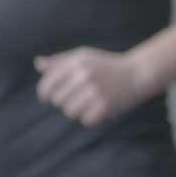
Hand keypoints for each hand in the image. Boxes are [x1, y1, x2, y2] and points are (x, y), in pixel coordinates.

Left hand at [35, 48, 153, 125]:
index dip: (44, 93)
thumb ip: (59, 61)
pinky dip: (88, 118)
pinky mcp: (106, 105)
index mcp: (76, 63)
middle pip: (57, 100)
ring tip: (84, 104)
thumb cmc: (106, 65)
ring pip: (69, 111)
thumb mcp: (83, 56)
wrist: (138, 74)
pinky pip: (85, 120)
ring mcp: (96, 91)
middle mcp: (84, 76)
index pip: (48, 83)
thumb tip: (37, 64)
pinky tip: (95, 110)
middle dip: (62, 102)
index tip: (46, 98)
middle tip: (73, 100)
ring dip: (75, 111)